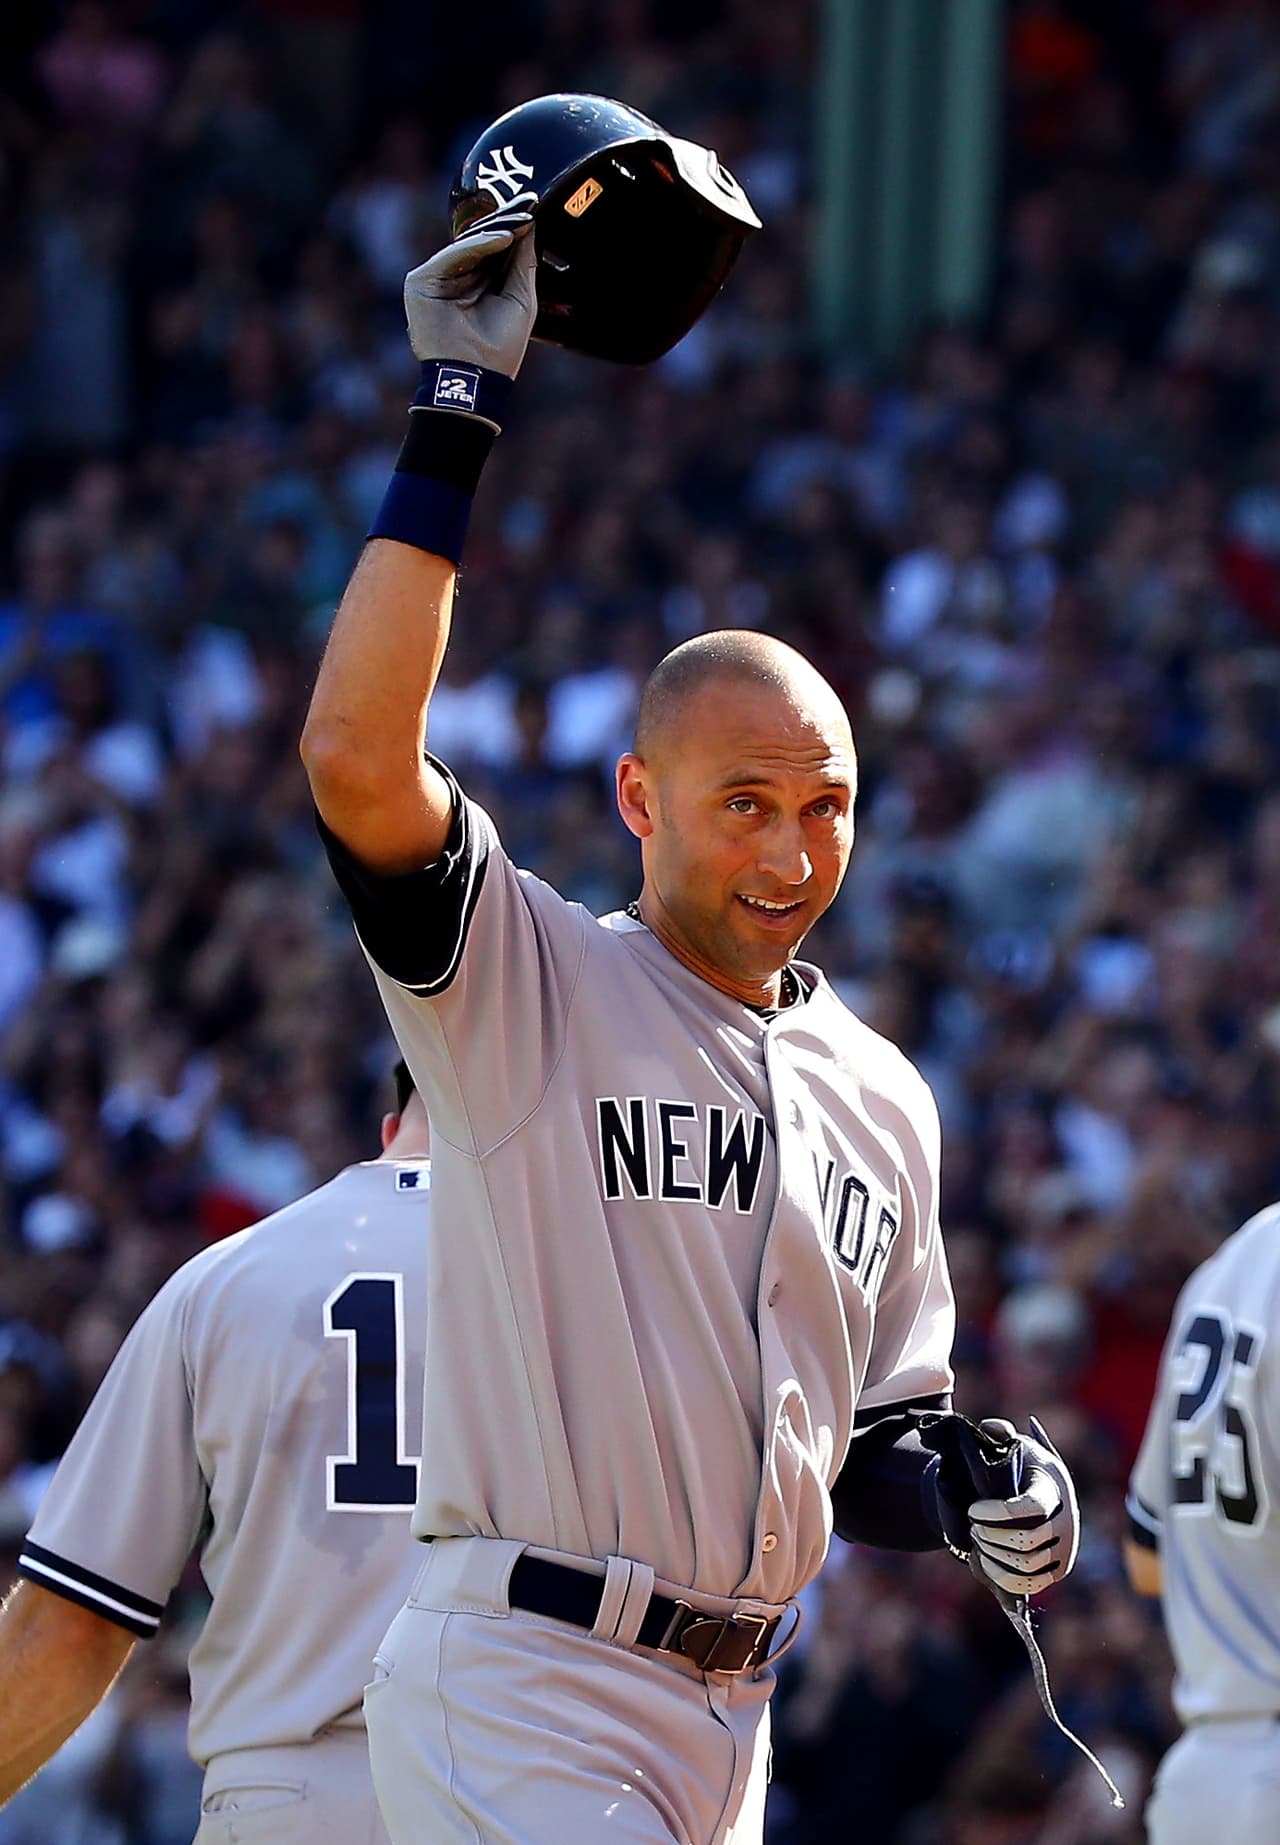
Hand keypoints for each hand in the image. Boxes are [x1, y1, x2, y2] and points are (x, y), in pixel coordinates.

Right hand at [404, 217, 537, 378]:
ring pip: (466, 246)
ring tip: (521, 220)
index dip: (513, 227)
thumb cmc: (500, 347)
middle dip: (505, 222)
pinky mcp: (421, 282)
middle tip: (528, 202)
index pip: (494, 248)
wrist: (477, 378)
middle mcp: (455, 279)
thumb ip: (522, 262)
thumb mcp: (520, 297)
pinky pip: (452, 256)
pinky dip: (478, 245)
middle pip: (480, 242)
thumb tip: (529, 222)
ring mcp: (437, 280)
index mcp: (477, 285)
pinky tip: (503, 238)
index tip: (533, 204)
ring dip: (496, 230)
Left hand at [966, 1416, 1079, 1596]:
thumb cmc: (1025, 1467)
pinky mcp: (1058, 1570)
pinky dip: (1005, 1579)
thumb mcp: (1016, 1446)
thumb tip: (991, 1428)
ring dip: (994, 1556)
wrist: (1047, 1492)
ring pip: (1027, 1566)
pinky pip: (1032, 1586)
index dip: (997, 1513)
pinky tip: (985, 1562)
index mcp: (1054, 1490)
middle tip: (972, 1527)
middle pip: (1025, 1542)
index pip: (1030, 1509)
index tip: (973, 1509)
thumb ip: (1001, 1433)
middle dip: (990, 1536)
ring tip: (977, 1542)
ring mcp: (1065, 1549)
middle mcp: (1067, 1522)